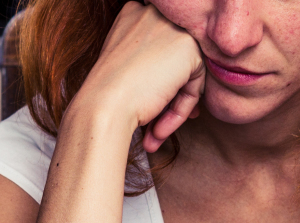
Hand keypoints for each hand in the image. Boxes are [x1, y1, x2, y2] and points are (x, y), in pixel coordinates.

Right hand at [73, 1, 204, 152]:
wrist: (103, 107)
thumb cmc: (107, 94)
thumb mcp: (125, 66)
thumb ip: (151, 62)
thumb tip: (180, 80)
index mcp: (132, 13)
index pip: (160, 46)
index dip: (158, 77)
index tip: (147, 101)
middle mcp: (153, 13)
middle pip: (175, 59)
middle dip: (170, 94)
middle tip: (157, 125)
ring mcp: (172, 27)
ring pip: (187, 73)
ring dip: (174, 107)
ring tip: (155, 131)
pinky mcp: (189, 47)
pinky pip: (196, 84)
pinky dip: (181, 110)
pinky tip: (159, 127)